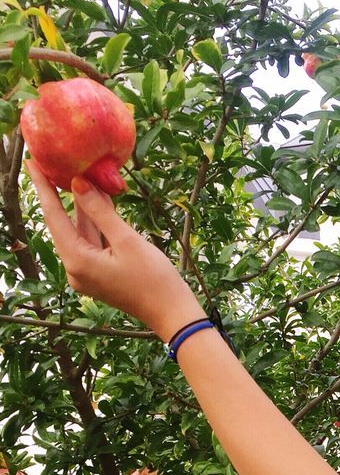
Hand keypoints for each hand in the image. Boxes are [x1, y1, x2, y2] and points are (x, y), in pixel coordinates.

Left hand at [23, 158, 203, 340]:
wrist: (172, 313)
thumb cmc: (154, 280)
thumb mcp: (127, 240)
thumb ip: (100, 211)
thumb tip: (78, 183)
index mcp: (77, 261)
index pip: (53, 216)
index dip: (43, 187)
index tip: (32, 162)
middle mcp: (75, 269)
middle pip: (63, 225)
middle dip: (61, 195)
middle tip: (53, 164)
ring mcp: (86, 274)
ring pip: (79, 233)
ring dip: (82, 209)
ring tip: (79, 177)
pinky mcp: (98, 275)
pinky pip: (91, 243)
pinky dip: (95, 224)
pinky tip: (99, 203)